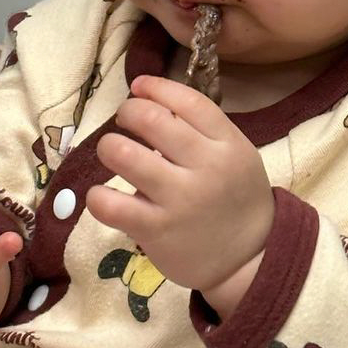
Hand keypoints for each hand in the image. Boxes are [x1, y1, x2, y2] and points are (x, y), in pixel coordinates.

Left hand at [86, 76, 273, 296]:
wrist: (249, 260)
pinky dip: (97, 196)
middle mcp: (206, 168)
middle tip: (124, 122)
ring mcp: (179, 199)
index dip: (155, 87)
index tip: (138, 87)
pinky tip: (103, 196)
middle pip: (150, 119)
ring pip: (124, 154)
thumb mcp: (235, 154)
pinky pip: (110, 204)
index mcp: (227, 144)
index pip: (187, 100)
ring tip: (112, 153)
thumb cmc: (234, 199)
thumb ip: (201, 128)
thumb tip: (148, 96)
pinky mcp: (156, 230)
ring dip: (108, 146)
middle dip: (127, 112)